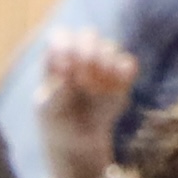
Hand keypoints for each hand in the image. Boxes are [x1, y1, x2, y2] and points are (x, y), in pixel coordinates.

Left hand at [33, 29, 138, 166]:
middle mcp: (81, 54)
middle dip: (87, 53)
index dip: (64, 48)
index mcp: (57, 56)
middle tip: (82, 80)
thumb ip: (55, 94)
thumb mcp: (48, 111)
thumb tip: (65, 77)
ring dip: (103, 67)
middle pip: (89, 35)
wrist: (78, 142)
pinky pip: (129, 64)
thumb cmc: (56, 121)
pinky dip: (123, 75)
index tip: (63, 71)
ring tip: (93, 90)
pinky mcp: (122, 78)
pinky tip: (113, 90)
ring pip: (110, 47)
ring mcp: (103, 63)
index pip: (61, 37)